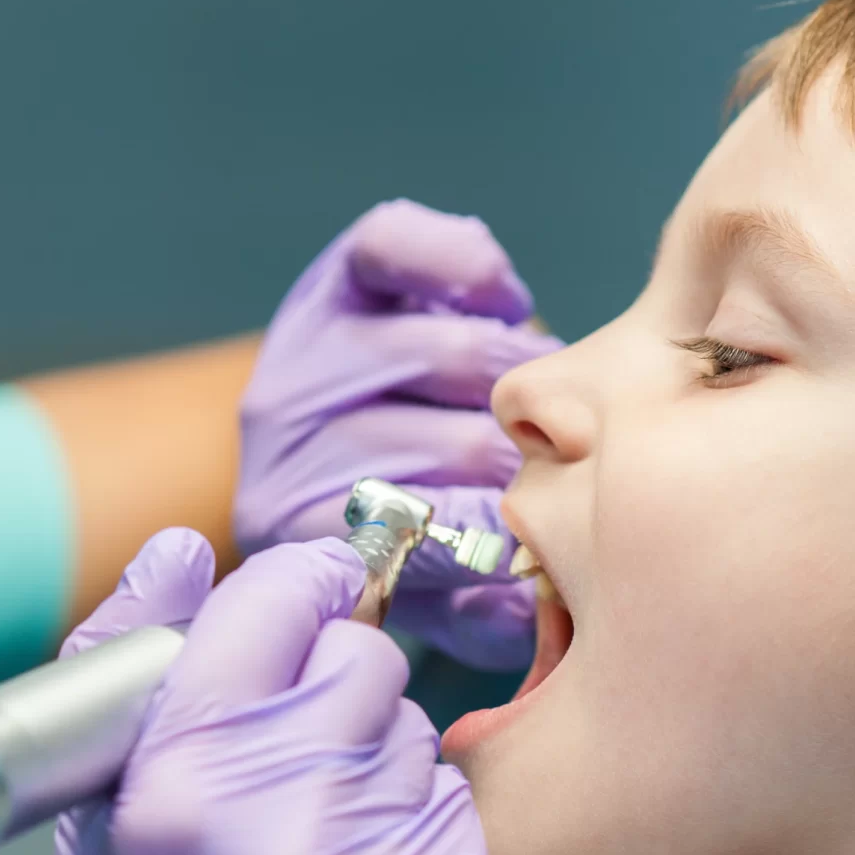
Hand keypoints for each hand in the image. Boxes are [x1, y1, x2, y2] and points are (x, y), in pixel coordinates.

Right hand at [0, 531, 501, 854]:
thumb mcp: (93, 830)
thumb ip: (127, 670)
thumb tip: (180, 549)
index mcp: (178, 784)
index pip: (274, 601)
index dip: (289, 592)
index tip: (294, 608)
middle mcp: (285, 822)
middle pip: (362, 661)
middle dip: (328, 690)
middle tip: (286, 765)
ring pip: (415, 739)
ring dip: (373, 769)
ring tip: (311, 853)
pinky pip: (454, 821)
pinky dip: (414, 842)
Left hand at [234, 200, 560, 670]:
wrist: (347, 432)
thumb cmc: (409, 521)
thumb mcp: (435, 590)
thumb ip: (477, 610)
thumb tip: (529, 605)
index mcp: (297, 524)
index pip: (426, 535)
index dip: (508, 532)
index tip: (552, 527)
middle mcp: (284, 434)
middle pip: (461, 444)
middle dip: (535, 454)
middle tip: (570, 455)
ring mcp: (304, 347)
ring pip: (455, 353)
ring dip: (527, 373)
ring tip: (546, 397)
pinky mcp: (333, 275)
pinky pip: (402, 244)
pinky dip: (472, 269)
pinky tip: (505, 303)